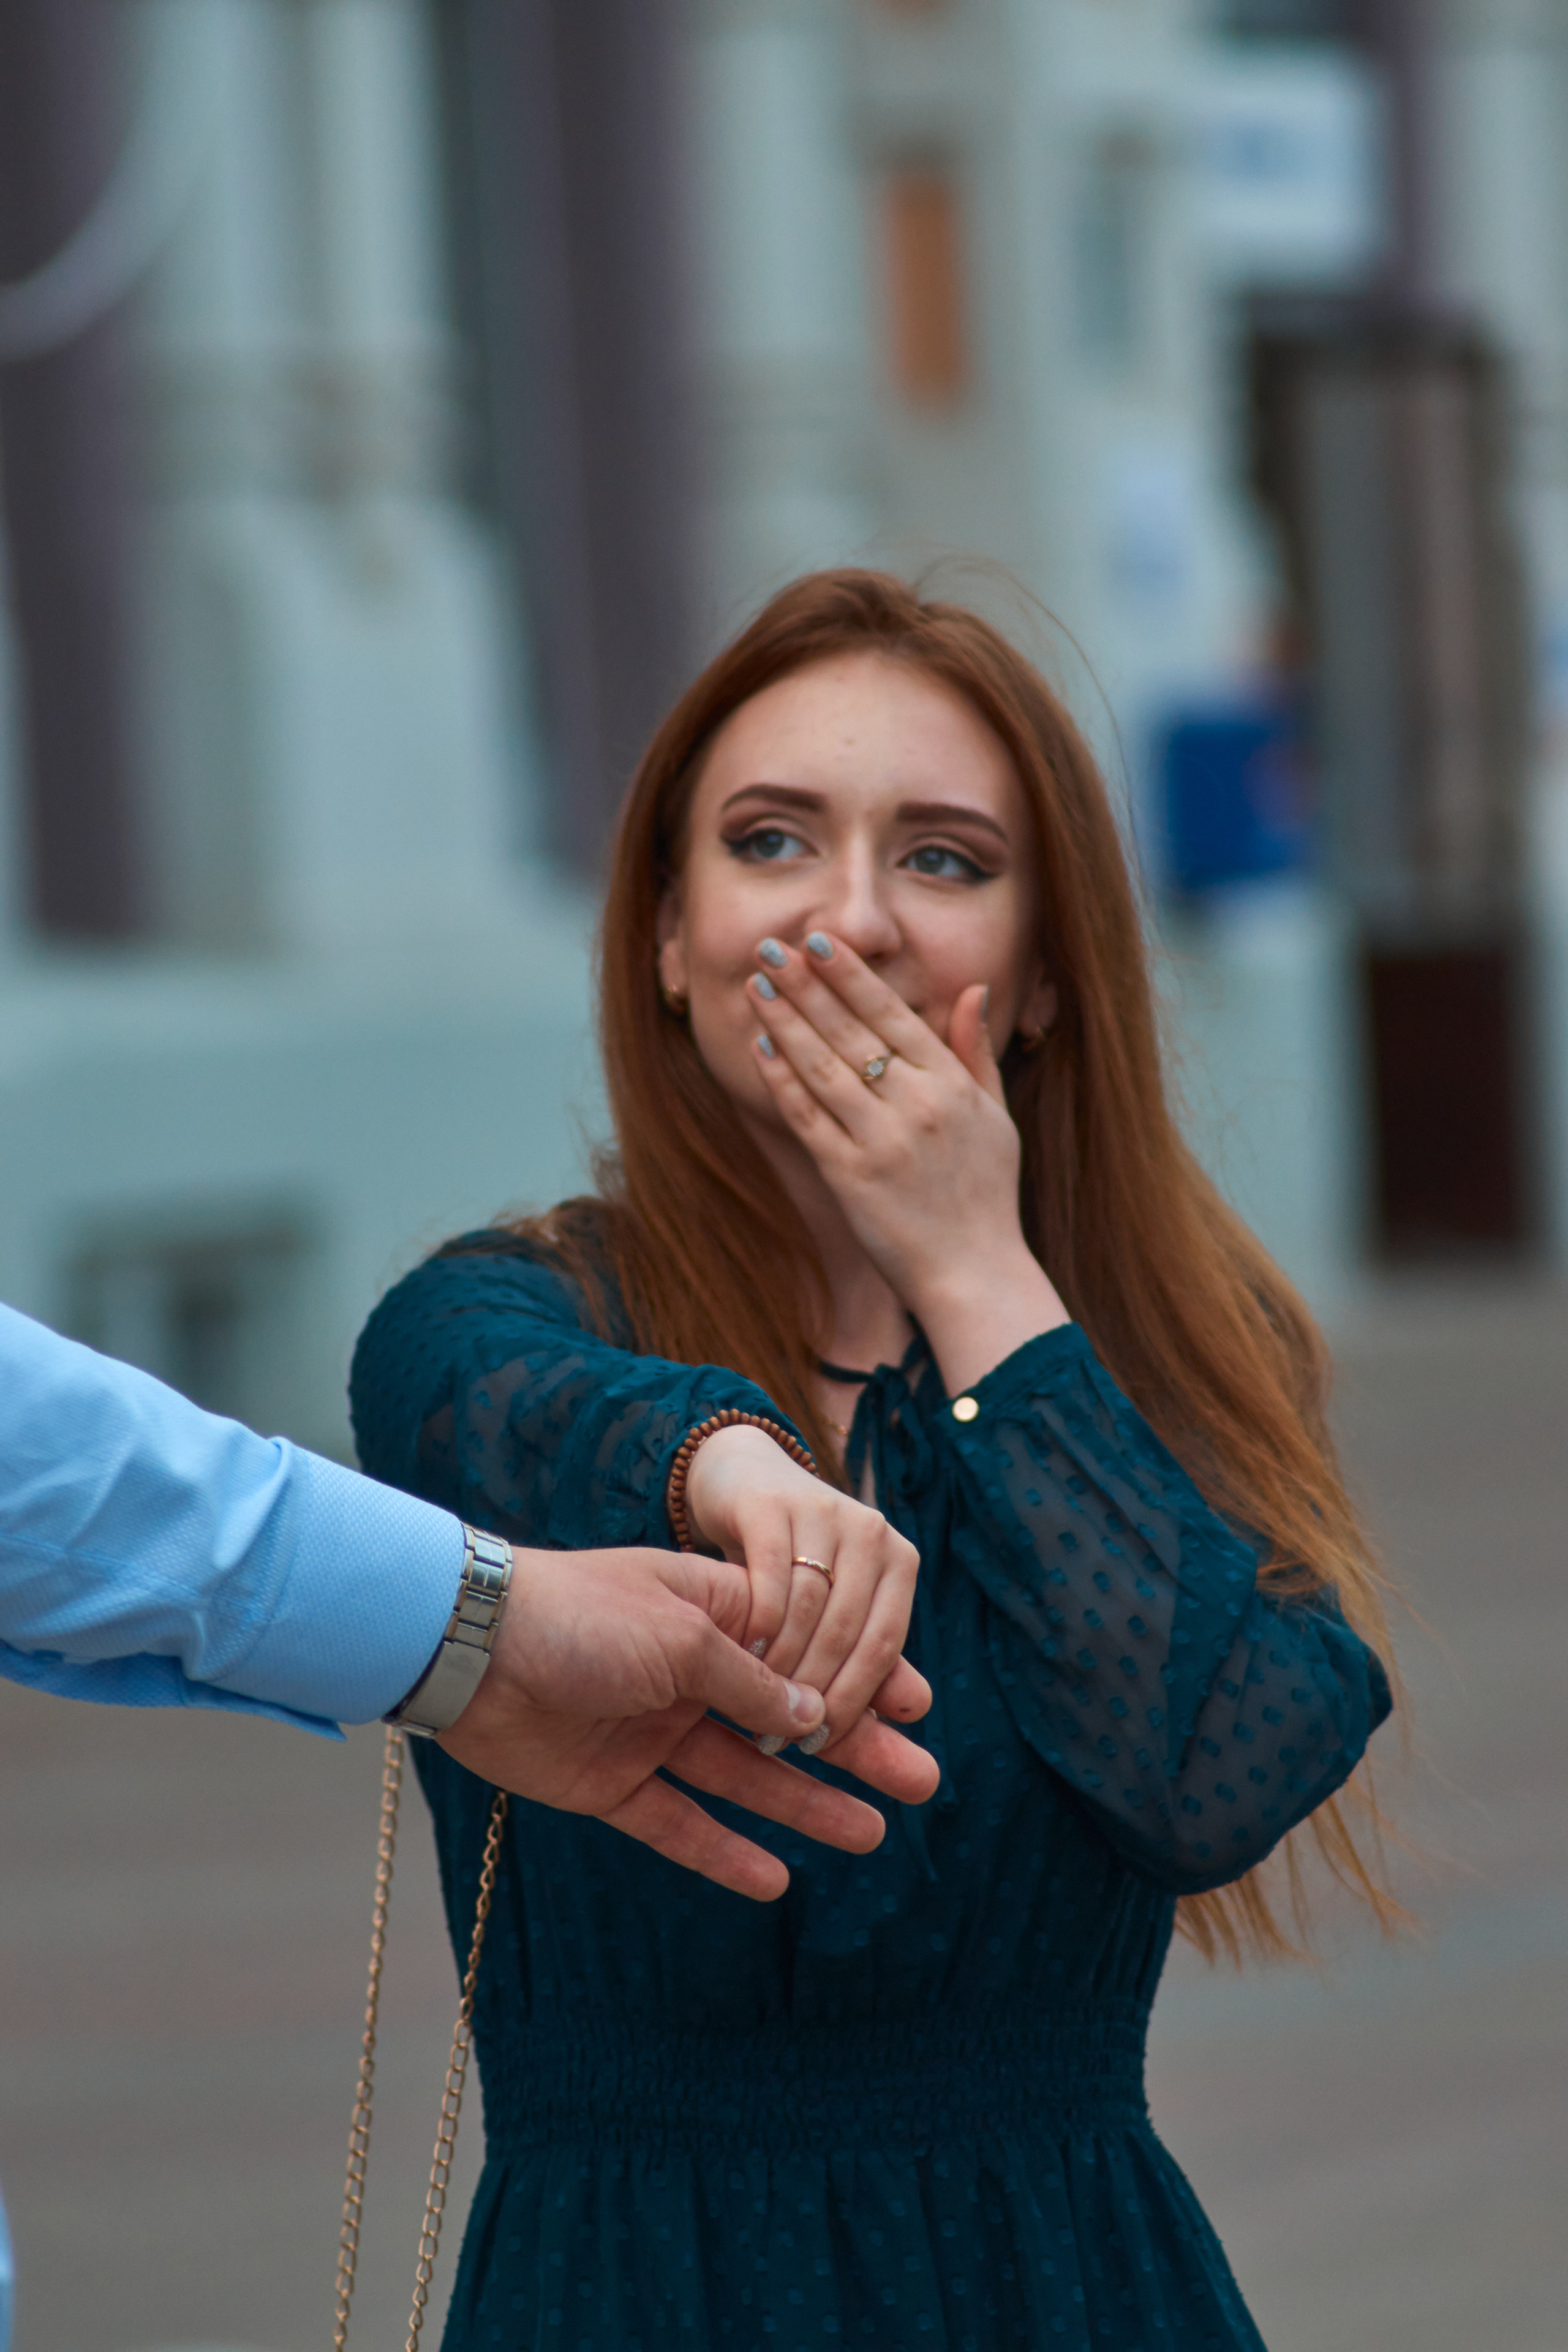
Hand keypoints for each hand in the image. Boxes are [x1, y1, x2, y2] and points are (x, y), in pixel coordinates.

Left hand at [438, 1542, 932, 1901]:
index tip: (921, 1705)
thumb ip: (752, 1681)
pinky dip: (722, 1852)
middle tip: (921, 1780)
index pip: (803, 1650)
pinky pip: (678, 1824)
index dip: (859, 1676)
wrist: (468, 1649)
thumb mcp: (685, 1632)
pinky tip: (776, 1881)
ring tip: (871, 1833)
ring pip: (744, 1778)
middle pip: (786, 1721)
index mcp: (710, 1615)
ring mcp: (649, 1731)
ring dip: (805, 1805)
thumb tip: (817, 1717)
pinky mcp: (608, 1784)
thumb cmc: (580, 1614)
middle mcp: (686, 1674)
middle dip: (854, 1748)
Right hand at [683, 1423, 933, 1757]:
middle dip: (813, 1692)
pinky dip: (760, 1623)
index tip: (822, 1744)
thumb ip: (869, 1656)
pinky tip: (742, 1659)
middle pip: (846, 1629)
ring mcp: (823, 1510)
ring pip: (810, 1607)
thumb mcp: (835, 1606)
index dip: (854, 1699)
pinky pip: (771, 1574)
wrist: (745, 1481)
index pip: (884, 1644)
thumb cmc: (795, 1564)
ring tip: (758, 1707)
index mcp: (898, 1561)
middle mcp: (870, 1531)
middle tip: (782, 1738)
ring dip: (783, 1666)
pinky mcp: (772, 1502)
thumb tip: (919, 1711)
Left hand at [748, 933, 1068, 1391]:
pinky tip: (760, 1048)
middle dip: (806, 985)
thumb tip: (973, 990)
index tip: (820, 940)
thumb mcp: (997, 1116)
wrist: (974, 1273)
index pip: (893, 1015)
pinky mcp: (849, 1176)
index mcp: (952, 1086)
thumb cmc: (987, 1195)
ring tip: (756, 986)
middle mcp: (915, 1106)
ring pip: (821, 1067)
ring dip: (784, 1022)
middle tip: (770, 947)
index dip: (851, 976)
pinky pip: (806, 1118)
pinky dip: (781, 1081)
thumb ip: (976, 1051)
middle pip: (850, 1032)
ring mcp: (880, 1141)